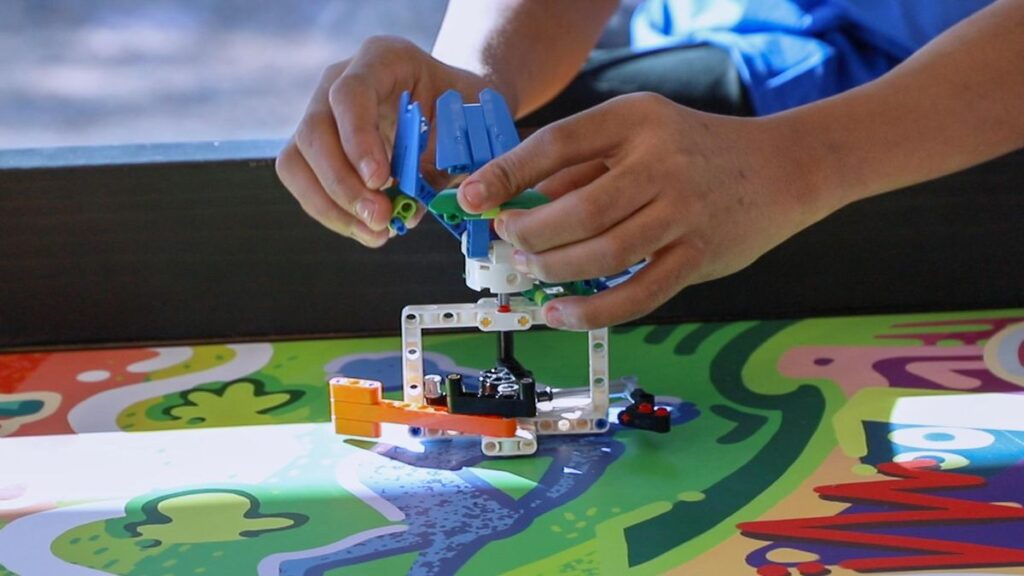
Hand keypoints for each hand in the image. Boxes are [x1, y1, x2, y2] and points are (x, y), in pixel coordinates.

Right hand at [276, 36, 492, 246]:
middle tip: (380, 218)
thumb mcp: (463, 127)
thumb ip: (438, 163)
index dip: (358, 140)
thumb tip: (408, 210)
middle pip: (315, 131)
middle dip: (343, 185)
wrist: (453, 103)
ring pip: (297, 161)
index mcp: (382, 59)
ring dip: (332, 205)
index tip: (380, 180)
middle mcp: (339, 80)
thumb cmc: (459, 107)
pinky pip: (303, 181)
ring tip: (374, 232)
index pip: (350, 94)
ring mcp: (321, 112)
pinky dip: (331, 211)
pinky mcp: (314, 146)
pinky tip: (364, 228)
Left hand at [456, 93, 834, 329]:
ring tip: (530, 272)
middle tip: (508, 243)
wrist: (780, 168)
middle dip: (528, 234)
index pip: (557, 144)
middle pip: (578, 209)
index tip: (471, 198)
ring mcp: (684, 212)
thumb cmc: (693, 151)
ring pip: (603, 254)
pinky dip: (591, 311)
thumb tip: (514, 204)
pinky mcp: (699, 257)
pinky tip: (560, 314)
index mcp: (635, 119)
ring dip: (554, 270)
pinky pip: (637, 295)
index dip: (507, 174)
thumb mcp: (637, 135)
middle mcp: (662, 162)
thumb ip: (581, 167)